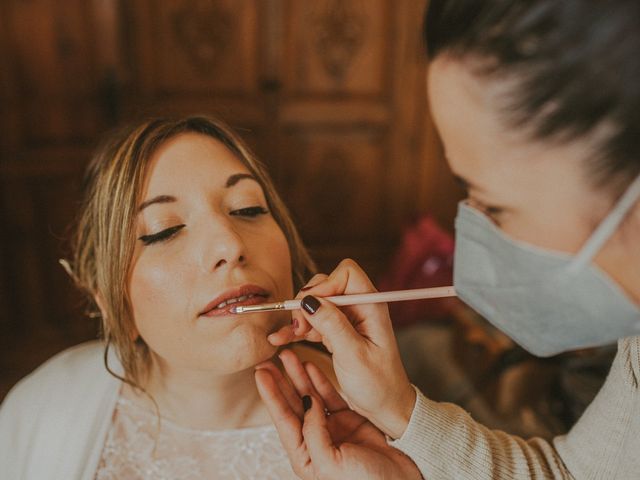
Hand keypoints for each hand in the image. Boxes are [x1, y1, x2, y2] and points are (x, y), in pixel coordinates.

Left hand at [255, 349, 421, 479]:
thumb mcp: (330, 463)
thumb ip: (314, 432)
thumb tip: (306, 402)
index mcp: (305, 457)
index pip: (283, 421)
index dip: (271, 396)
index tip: (260, 374)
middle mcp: (315, 442)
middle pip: (292, 406)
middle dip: (279, 382)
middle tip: (266, 360)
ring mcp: (332, 429)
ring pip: (310, 397)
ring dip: (298, 376)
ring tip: (288, 355)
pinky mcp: (349, 420)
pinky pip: (330, 396)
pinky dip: (320, 380)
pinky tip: (310, 365)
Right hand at [268, 259, 415, 438]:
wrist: (385, 407)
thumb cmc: (378, 384)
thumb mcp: (353, 355)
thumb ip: (332, 324)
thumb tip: (310, 300)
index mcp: (371, 306)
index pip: (346, 273)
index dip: (326, 285)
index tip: (312, 308)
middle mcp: (359, 307)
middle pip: (326, 284)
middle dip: (307, 302)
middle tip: (299, 326)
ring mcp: (346, 319)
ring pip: (315, 303)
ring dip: (298, 317)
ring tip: (287, 336)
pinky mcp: (336, 332)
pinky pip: (311, 321)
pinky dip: (296, 329)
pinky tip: (281, 339)